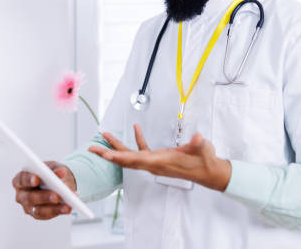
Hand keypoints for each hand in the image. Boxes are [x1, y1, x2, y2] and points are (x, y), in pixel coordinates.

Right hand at [12, 161, 76, 219]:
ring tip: (67, 206)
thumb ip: (55, 168)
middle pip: (30, 197)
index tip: (36, 180)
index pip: (22, 180)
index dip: (28, 180)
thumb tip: (62, 172)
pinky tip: (67, 208)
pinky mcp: (37, 214)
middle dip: (44, 197)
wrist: (55, 181)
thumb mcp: (52, 167)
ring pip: (39, 210)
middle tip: (57, 196)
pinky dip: (58, 211)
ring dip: (54, 208)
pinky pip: (47, 215)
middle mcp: (21, 195)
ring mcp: (28, 206)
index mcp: (21, 179)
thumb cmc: (49, 172)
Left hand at [89, 124, 231, 191]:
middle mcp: (154, 164)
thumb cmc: (205, 161)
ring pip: (131, 155)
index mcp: (160, 161)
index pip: (136, 159)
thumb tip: (198, 137)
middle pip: (126, 159)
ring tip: (105, 135)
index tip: (105, 155)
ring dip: (117, 146)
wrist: (209, 171)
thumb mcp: (203, 149)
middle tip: (92, 148)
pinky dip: (138, 140)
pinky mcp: (159, 158)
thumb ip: (198, 143)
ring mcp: (155, 162)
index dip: (120, 157)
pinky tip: (135, 128)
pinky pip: (143, 150)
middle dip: (108, 154)